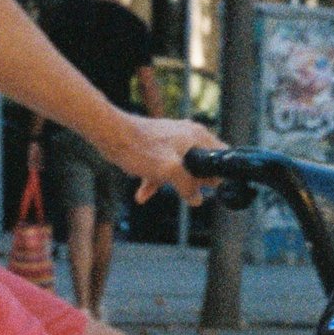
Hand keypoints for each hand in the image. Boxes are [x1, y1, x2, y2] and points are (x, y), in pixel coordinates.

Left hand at [105, 113, 219, 207]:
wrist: (111, 135)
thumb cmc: (141, 148)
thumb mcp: (170, 171)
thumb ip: (187, 186)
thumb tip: (197, 199)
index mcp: (197, 136)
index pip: (222, 153)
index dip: (219, 173)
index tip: (211, 189)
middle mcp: (188, 135)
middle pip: (202, 163)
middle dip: (194, 182)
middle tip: (188, 194)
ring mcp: (172, 140)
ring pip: (182, 166)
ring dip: (173, 183)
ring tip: (169, 194)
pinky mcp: (157, 145)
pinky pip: (163, 166)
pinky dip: (156, 180)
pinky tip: (142, 195)